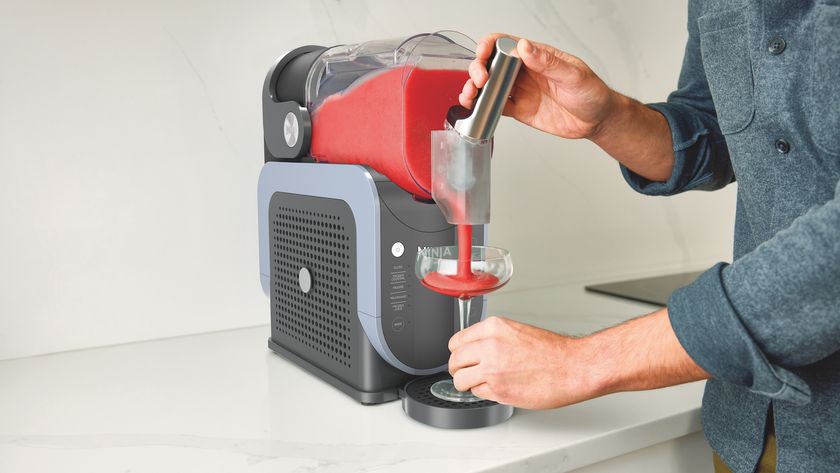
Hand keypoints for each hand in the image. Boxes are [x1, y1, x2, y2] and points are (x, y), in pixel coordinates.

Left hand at [448, 316, 601, 408]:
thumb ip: (491, 338)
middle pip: (454, 360)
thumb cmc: (552, 352)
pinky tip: (500, 387)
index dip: (459, 352)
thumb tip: (474, 349)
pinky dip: (485, 393)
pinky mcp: (498, 390)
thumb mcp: (516, 331)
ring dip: (468, 383)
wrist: (573, 367)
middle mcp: (489, 346)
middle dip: (459, 368)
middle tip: (468, 372)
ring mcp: (491, 369)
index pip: (456, 341)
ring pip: (460, 379)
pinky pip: (477, 393)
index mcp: (493, 327)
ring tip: (481, 383)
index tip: (463, 357)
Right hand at [460, 34, 616, 139]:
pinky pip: (494, 106)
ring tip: (470, 95)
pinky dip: (481, 107)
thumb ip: (548, 62)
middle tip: (480, 81)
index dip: (489, 46)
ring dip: (474, 88)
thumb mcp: (574, 75)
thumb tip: (525, 47)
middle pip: (491, 64)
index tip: (483, 55)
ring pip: (488, 86)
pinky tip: (475, 108)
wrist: (597, 121)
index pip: (505, 44)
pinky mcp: (519, 109)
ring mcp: (520, 90)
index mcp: (536, 56)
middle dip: (478, 69)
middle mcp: (524, 72)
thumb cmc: (592, 93)